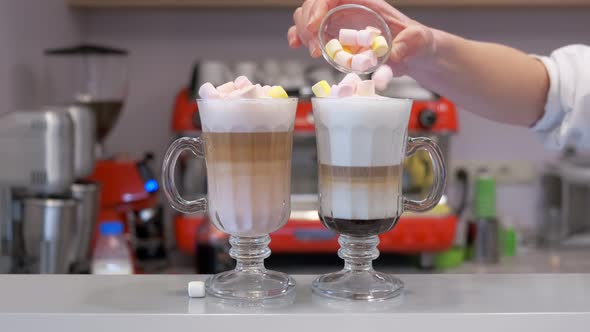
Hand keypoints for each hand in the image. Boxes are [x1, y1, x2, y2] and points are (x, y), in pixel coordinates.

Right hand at [288, 0, 437, 75]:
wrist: (413, 55)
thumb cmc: (415, 42)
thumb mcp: (416, 41)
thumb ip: (406, 47)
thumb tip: (392, 59)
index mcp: (364, 1)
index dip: (318, 6)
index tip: (316, 27)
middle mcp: (347, 7)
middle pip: (314, 3)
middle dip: (308, 24)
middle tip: (315, 49)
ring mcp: (337, 21)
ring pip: (307, 15)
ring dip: (302, 32)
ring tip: (313, 52)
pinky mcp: (333, 37)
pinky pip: (309, 32)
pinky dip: (298, 37)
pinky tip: (296, 45)